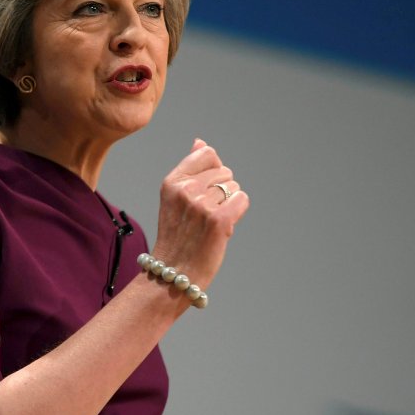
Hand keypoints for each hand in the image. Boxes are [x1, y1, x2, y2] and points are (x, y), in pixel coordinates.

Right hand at [149, 138, 249, 290]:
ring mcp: (201, 205)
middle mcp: (185, 189)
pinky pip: (242, 200)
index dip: (213, 171)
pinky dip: (237, 212)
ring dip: (229, 203)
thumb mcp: (175, 197)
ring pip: (234, 187)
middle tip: (205, 215)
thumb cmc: (178, 235)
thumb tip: (200, 141)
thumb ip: (189, 168)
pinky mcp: (218, 220)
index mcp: (172, 181)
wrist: (174, 272)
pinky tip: (223, 226)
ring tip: (211, 222)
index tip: (204, 192)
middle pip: (224, 171)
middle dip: (222, 191)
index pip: (207, 153)